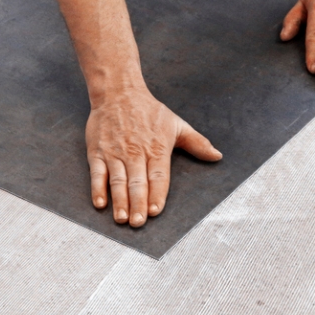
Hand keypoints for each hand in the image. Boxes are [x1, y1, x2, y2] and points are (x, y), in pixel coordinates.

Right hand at [85, 87, 221, 226]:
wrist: (118, 92)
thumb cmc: (149, 111)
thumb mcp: (177, 124)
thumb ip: (197, 143)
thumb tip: (217, 156)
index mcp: (157, 148)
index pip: (158, 176)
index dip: (157, 194)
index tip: (155, 210)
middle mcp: (135, 153)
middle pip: (138, 182)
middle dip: (138, 203)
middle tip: (138, 222)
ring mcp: (115, 153)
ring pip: (118, 181)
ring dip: (120, 201)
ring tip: (122, 218)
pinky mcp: (98, 152)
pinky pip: (97, 173)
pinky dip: (97, 189)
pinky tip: (100, 203)